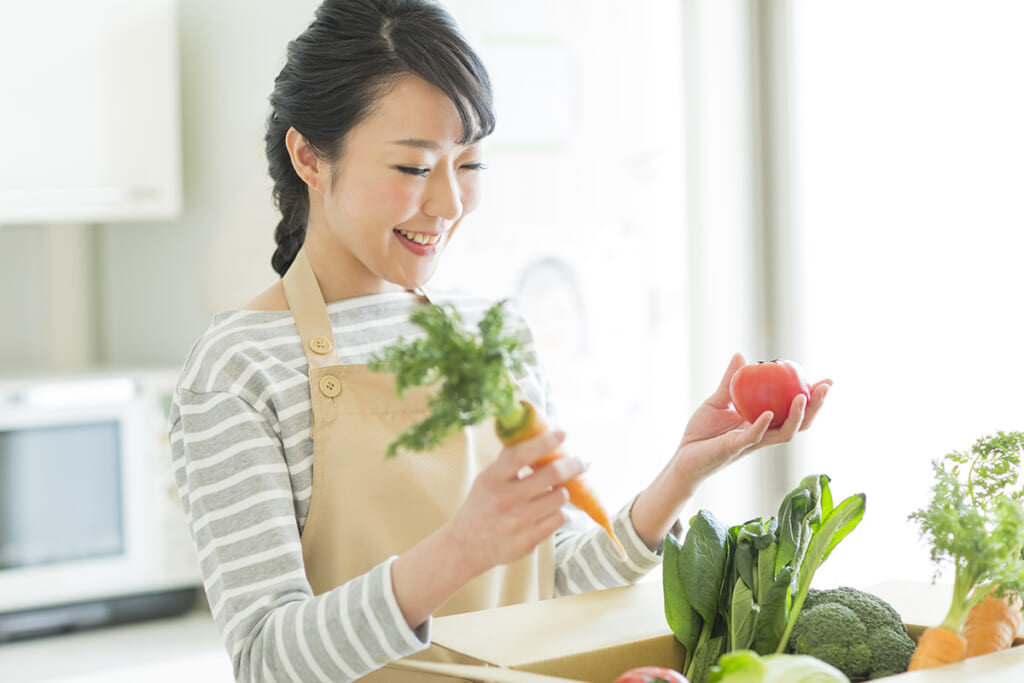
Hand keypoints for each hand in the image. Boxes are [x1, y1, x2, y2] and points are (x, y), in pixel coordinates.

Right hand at [392, 429, 582, 627]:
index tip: (563, 433)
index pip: (520, 456)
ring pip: (559, 498)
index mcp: (492, 479)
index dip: (544, 442)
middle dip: (573, 465)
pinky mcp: (527, 541)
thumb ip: (510, 461)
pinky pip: (559, 519)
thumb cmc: (482, 505)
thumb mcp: (487, 479)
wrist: (465, 546)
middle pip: (551, 475)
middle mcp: (504, 500)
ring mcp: (516, 522)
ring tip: (552, 494)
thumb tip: (542, 437)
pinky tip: (546, 514)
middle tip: (583, 461)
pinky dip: (557, 513)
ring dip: (561, 492)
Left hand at [672, 352, 831, 486]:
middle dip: (815, 407)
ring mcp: (751, 443)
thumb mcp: (718, 401)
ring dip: (795, 417)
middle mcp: (763, 435)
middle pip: (798, 424)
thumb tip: (742, 355)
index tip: (826, 381)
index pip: (793, 411)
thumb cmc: (702, 432)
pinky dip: (761, 426)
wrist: (683, 455)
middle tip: (826, 388)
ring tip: (803, 398)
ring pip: (782, 434)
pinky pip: (752, 438)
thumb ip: (731, 381)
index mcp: (762, 423)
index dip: (812, 399)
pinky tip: (768, 414)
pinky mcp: (734, 449)